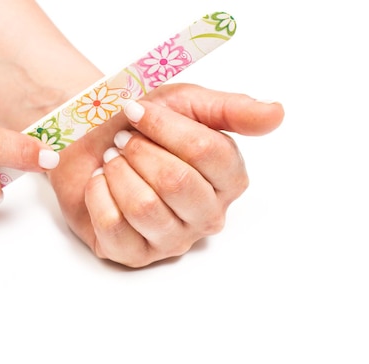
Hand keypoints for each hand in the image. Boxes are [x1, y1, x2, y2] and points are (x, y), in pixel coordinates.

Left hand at [47, 83, 283, 266]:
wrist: (92, 142)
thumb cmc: (142, 126)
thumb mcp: (187, 104)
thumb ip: (232, 110)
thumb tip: (276, 114)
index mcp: (229, 180)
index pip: (207, 152)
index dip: (166, 127)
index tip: (138, 110)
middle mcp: (206, 215)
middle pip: (176, 181)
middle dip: (140, 151)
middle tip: (124, 140)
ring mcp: (172, 239)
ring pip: (144, 206)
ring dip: (118, 172)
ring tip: (114, 161)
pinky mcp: (134, 254)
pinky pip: (113, 225)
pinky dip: (98, 193)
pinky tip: (101, 183)